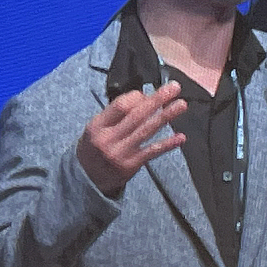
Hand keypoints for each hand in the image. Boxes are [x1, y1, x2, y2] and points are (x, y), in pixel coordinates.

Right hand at [77, 81, 187, 196]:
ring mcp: (120, 153)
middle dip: (157, 100)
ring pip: (146, 130)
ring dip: (165, 116)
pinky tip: (180, 137)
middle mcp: (108, 139)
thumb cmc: (94, 147)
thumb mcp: (96, 128)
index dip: (137, 97)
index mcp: (97, 125)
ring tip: (181, 105)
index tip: (146, 95)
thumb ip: (116, 114)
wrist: (85, 178)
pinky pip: (152, 152)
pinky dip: (167, 144)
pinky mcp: (130, 165)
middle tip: (174, 88)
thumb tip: (144, 99)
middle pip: (136, 115)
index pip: (120, 106)